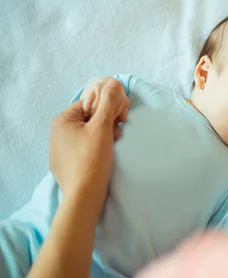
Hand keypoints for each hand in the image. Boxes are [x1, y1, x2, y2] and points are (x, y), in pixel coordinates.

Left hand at [50, 79, 125, 197]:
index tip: (121, 119)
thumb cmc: (92, 158)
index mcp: (63, 120)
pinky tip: (104, 158)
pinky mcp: (65, 165)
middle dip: (107, 122)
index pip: (90, 103)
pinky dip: (96, 149)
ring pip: (87, 134)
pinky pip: (83, 149)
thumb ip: (109, 102)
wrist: (84, 195)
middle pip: (89, 118)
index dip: (108, 108)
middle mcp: (57, 132)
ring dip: (104, 135)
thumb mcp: (103, 127)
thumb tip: (114, 82)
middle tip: (118, 133)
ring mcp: (59, 150)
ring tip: (113, 146)